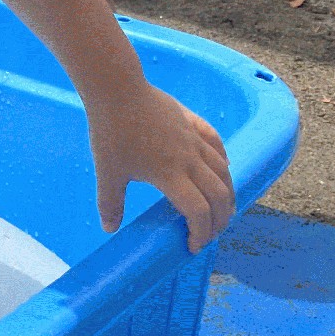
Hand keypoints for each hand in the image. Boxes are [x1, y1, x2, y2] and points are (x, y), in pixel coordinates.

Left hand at [88, 83, 233, 251]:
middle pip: (219, 196)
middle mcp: (190, 160)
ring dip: (227, 194)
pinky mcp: (193, 122)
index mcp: (171, 175)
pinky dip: (224, 162)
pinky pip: (217, 145)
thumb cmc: (111, 132)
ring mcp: (194, 139)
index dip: (201, 233)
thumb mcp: (107, 172)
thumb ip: (110, 202)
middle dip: (220, 220)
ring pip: (223, 171)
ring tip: (221, 208)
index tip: (193, 246)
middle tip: (210, 233)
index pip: (198, 212)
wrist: (117, 89)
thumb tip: (109, 228)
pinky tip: (222, 168)